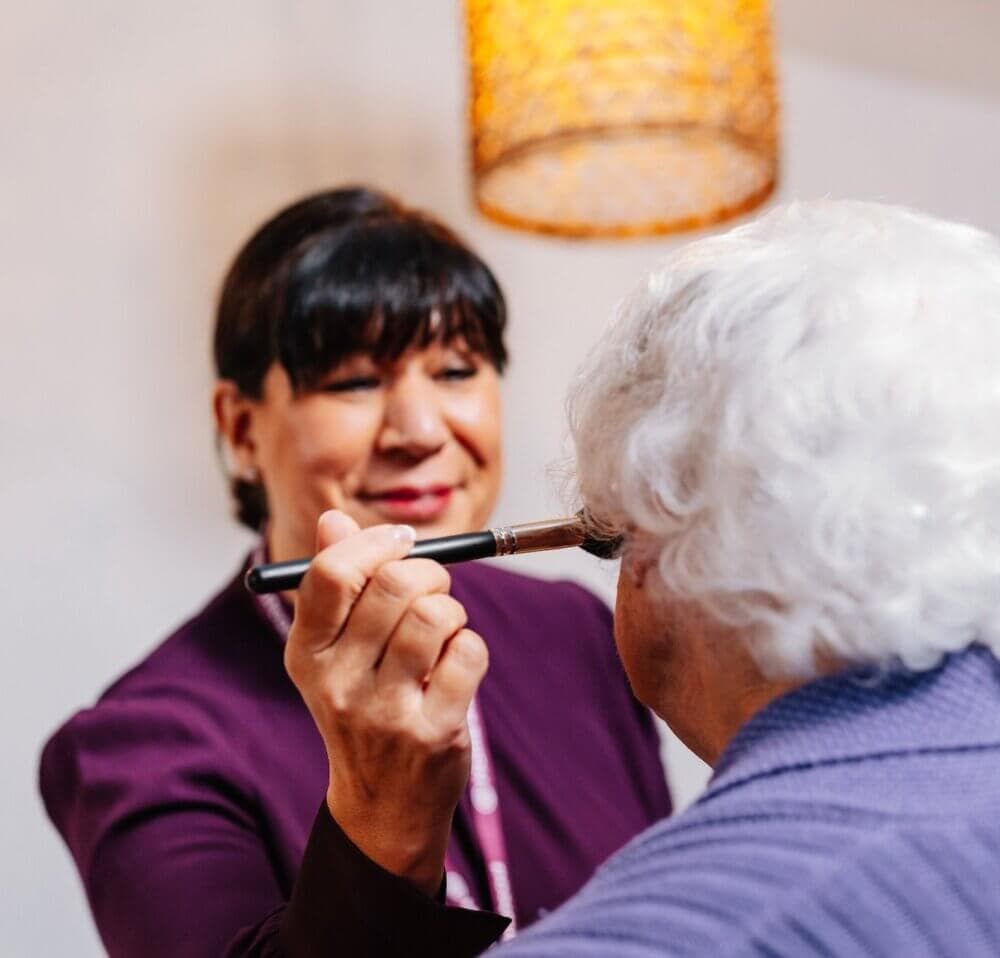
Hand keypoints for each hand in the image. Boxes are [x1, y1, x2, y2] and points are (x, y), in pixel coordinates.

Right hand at [285, 510, 488, 895]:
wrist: (383, 804)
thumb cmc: (364, 705)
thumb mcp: (334, 651)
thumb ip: (335, 583)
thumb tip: (334, 519)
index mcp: (306, 652)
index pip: (332, 572)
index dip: (376, 543)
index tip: (402, 543)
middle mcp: (336, 682)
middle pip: (396, 584)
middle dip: (430, 573)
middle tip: (432, 591)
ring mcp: (383, 712)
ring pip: (437, 614)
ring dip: (452, 611)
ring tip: (444, 632)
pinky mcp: (432, 733)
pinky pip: (469, 651)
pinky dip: (471, 646)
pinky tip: (454, 667)